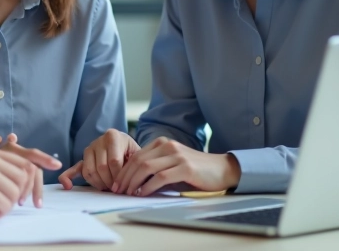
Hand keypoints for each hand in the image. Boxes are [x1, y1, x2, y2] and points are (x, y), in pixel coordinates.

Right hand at [0, 144, 60, 221]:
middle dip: (20, 195)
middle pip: (24, 176)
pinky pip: (6, 204)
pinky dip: (0, 213)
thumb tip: (25, 180)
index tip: (54, 169)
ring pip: (16, 192)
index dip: (38, 169)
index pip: (24, 158)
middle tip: (3, 206)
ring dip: (7, 206)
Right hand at [57, 129, 139, 190]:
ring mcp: (89, 149)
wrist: (125, 145)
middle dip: (109, 181)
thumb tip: (130, 183)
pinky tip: (67, 186)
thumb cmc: (131, 152)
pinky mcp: (83, 158)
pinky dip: (68, 177)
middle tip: (116, 189)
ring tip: (106, 188)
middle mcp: (99, 140)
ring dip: (98, 183)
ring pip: (90, 170)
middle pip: (101, 167)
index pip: (114, 161)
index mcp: (113, 136)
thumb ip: (134, 165)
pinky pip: (74, 168)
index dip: (119, 176)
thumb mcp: (136, 154)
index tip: (124, 186)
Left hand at [115, 137, 240, 195]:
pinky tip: (143, 193)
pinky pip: (161, 177)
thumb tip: (133, 180)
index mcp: (162, 143)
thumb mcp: (172, 163)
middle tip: (118, 190)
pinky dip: (148, 186)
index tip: (117, 183)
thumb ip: (155, 166)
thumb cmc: (195, 170)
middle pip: (138, 161)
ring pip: (146, 167)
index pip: (136, 156)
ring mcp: (177, 156)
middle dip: (125, 177)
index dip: (124, 170)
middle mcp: (168, 146)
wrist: (221, 169)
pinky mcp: (185, 168)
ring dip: (134, 182)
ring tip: (128, 193)